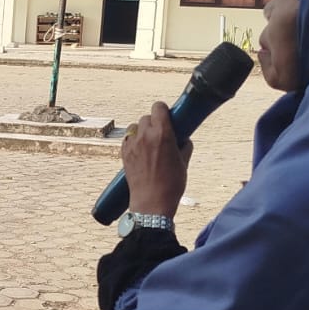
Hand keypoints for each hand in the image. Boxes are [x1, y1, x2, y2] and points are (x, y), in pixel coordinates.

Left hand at [121, 101, 192, 218]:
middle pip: (147, 117)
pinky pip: (128, 139)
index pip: (158, 107)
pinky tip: (141, 152)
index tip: (167, 117)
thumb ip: (184, 146)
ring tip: (150, 144)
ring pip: (135, 127)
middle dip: (154, 122)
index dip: (163, 110)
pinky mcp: (123, 153)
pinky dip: (134, 141)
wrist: (151, 202)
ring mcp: (132, 144)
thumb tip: (184, 139)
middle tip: (161, 134)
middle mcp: (145, 135)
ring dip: (142, 131)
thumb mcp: (184, 162)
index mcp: (162, 134)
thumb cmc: (171, 184)